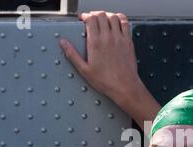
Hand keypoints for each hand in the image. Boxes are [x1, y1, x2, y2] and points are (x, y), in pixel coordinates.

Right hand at [60, 11, 159, 128]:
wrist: (124, 86)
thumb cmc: (106, 81)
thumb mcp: (84, 70)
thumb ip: (72, 54)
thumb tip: (63, 43)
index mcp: (95, 43)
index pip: (91, 19)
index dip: (86, 16)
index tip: (83, 19)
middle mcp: (108, 38)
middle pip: (101, 15)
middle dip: (95, 14)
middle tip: (92, 19)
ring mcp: (119, 39)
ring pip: (114, 17)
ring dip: (107, 15)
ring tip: (103, 19)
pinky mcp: (128, 42)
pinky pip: (126, 23)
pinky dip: (120, 18)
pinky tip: (117, 22)